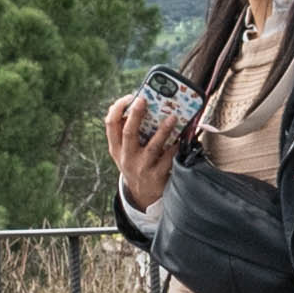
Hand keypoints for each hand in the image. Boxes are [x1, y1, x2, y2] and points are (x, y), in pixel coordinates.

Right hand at [106, 92, 179, 211]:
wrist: (143, 195)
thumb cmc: (136, 164)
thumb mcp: (125, 152)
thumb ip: (128, 133)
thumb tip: (143, 106)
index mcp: (116, 148)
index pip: (110, 124)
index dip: (118, 108)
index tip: (130, 97)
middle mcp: (126, 157)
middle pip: (128, 133)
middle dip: (135, 115)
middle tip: (143, 99)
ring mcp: (141, 167)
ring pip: (152, 147)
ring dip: (163, 131)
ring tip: (173, 118)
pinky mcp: (156, 176)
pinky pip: (168, 159)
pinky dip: (176, 147)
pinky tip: (182, 137)